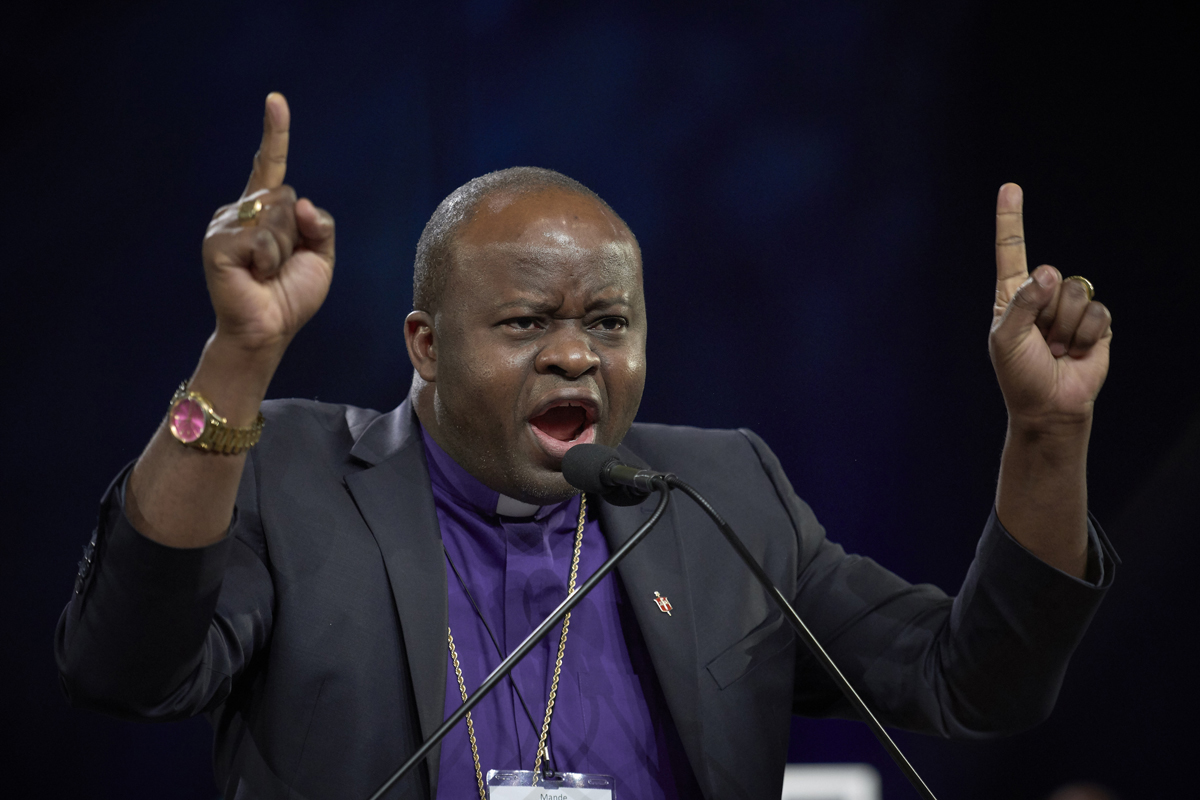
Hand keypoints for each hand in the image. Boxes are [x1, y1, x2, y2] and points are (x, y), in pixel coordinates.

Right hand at [201, 93, 334, 355]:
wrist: (269, 330)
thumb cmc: (290, 295)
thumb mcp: (319, 256)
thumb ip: (318, 224)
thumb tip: (299, 199)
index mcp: (265, 210)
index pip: (271, 165)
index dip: (275, 133)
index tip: (276, 100)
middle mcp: (241, 210)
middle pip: (287, 197)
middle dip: (297, 234)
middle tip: (280, 265)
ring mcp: (225, 225)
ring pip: (276, 217)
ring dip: (283, 252)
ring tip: (266, 273)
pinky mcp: (217, 244)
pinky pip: (262, 239)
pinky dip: (269, 262)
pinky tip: (255, 276)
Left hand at [989, 183, 1111, 431]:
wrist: (1050, 407)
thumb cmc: (1019, 375)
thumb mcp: (1007, 339)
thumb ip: (1022, 303)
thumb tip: (1048, 271)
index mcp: (1011, 296)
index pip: (1011, 252)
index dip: (1010, 220)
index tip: (1010, 187)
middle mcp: (1041, 296)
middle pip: (1051, 276)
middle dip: (1045, 313)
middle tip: (1041, 342)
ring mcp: (1069, 308)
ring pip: (1075, 293)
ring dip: (1065, 328)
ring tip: (1057, 349)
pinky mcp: (1097, 322)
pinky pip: (1097, 312)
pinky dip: (1086, 336)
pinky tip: (1077, 352)